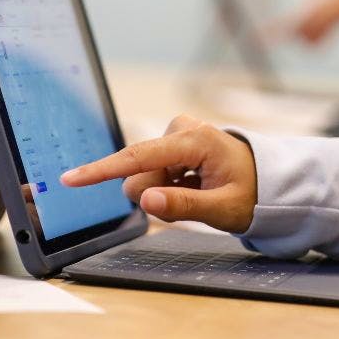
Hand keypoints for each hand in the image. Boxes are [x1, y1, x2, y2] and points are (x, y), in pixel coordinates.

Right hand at [60, 115, 257, 232]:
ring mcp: (177, 134)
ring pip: (145, 176)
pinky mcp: (173, 142)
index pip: (139, 158)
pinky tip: (195, 184)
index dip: (102, 170)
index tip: (70, 179)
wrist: (267, 178)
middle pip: (140, 174)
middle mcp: (182, 130)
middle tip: (195, 199)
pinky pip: (154, 172)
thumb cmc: (251, 193)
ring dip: (165, 191)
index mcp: (196, 141)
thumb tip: (147, 201)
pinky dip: (168, 185)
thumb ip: (184, 206)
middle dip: (155, 195)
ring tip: (199, 191)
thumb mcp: (224, 208)